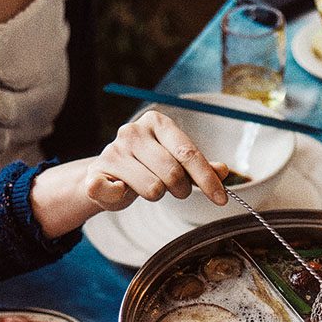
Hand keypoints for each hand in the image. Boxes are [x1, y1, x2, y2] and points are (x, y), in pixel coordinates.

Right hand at [83, 109, 228, 211]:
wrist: (106, 174)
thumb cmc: (146, 166)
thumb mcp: (175, 162)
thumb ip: (199, 167)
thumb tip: (224, 171)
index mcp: (157, 123)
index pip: (188, 153)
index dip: (207, 179)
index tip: (221, 199)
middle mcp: (133, 132)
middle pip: (173, 173)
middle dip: (180, 189)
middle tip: (174, 189)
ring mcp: (113, 151)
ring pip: (153, 189)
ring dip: (155, 195)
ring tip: (146, 185)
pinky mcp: (96, 173)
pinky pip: (118, 193)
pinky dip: (122, 197)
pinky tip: (120, 188)